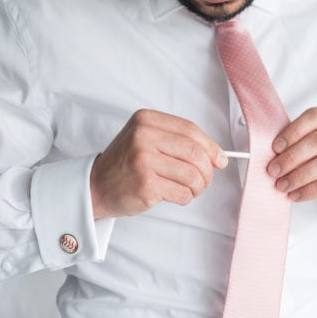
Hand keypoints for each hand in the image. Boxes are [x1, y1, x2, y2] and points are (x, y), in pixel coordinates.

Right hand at [90, 109, 227, 218]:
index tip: (220, 160)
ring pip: (192, 175)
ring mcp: (143, 160)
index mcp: (146, 120)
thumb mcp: (146, 139)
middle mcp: (143, 136)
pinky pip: (182, 192)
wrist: (96, 185)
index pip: (190, 130)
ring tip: (190, 189)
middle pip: (195, 153)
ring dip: (198, 187)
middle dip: (207, 170)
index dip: (211, 147)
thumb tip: (218, 156)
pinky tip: (176, 195)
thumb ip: (178, 141)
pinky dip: (186, 197)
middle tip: (205, 180)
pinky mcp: (145, 184)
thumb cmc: (126, 164)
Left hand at [268, 107, 316, 216]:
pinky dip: (310, 190)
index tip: (275, 148)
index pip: (314, 117)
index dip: (292, 132)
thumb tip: (273, 153)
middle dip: (291, 157)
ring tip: (282, 185)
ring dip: (298, 176)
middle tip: (274, 170)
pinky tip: (296, 195)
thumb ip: (299, 141)